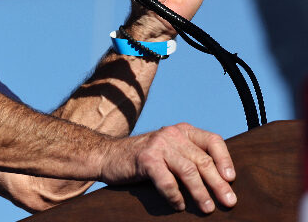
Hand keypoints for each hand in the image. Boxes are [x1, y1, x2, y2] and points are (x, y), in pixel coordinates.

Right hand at [100, 123, 236, 212]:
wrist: (108, 156)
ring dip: (200, 192)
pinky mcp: (145, 159)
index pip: (212, 140)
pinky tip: (178, 206)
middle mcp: (172, 134)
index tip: (232, 178)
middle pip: (203, 160)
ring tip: (207, 208)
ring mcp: (158, 145)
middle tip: (229, 202)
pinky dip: (175, 196)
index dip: (225, 159)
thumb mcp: (169, 151)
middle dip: (218, 183)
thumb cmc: (143, 159)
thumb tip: (221, 183)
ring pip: (188, 171)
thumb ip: (188, 156)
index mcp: (182, 131)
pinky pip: (166, 181)